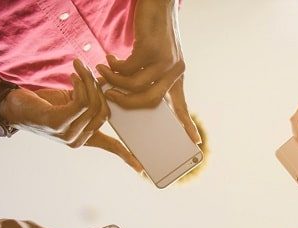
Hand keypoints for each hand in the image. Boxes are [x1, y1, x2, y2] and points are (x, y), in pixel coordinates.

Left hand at [0, 59, 141, 171]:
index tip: (142, 170)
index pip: (110, 147)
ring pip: (93, 105)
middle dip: (100, 89)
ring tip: (79, 69)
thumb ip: (90, 103)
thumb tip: (108, 89)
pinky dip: (80, 84)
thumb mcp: (71, 104)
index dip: (127, 156)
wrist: (12, 105)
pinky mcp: (57, 123)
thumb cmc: (41, 104)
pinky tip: (73, 76)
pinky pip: (81, 102)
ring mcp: (67, 134)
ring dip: (88, 81)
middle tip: (90, 72)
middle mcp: (76, 141)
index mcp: (82, 139)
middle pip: (104, 113)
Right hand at [96, 0, 200, 143]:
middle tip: (109, 98)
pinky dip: (113, 67)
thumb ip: (147, 78)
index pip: (182, 106)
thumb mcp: (155, 58)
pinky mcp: (150, 49)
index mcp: (176, 76)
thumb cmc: (152, 32)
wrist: (157, 3)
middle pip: (150, 101)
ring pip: (134, 86)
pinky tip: (109, 59)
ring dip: (114, 82)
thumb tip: (124, 98)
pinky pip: (126, 70)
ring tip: (102, 73)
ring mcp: (164, 60)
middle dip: (127, 104)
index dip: (188, 125)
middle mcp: (174, 70)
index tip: (196, 143)